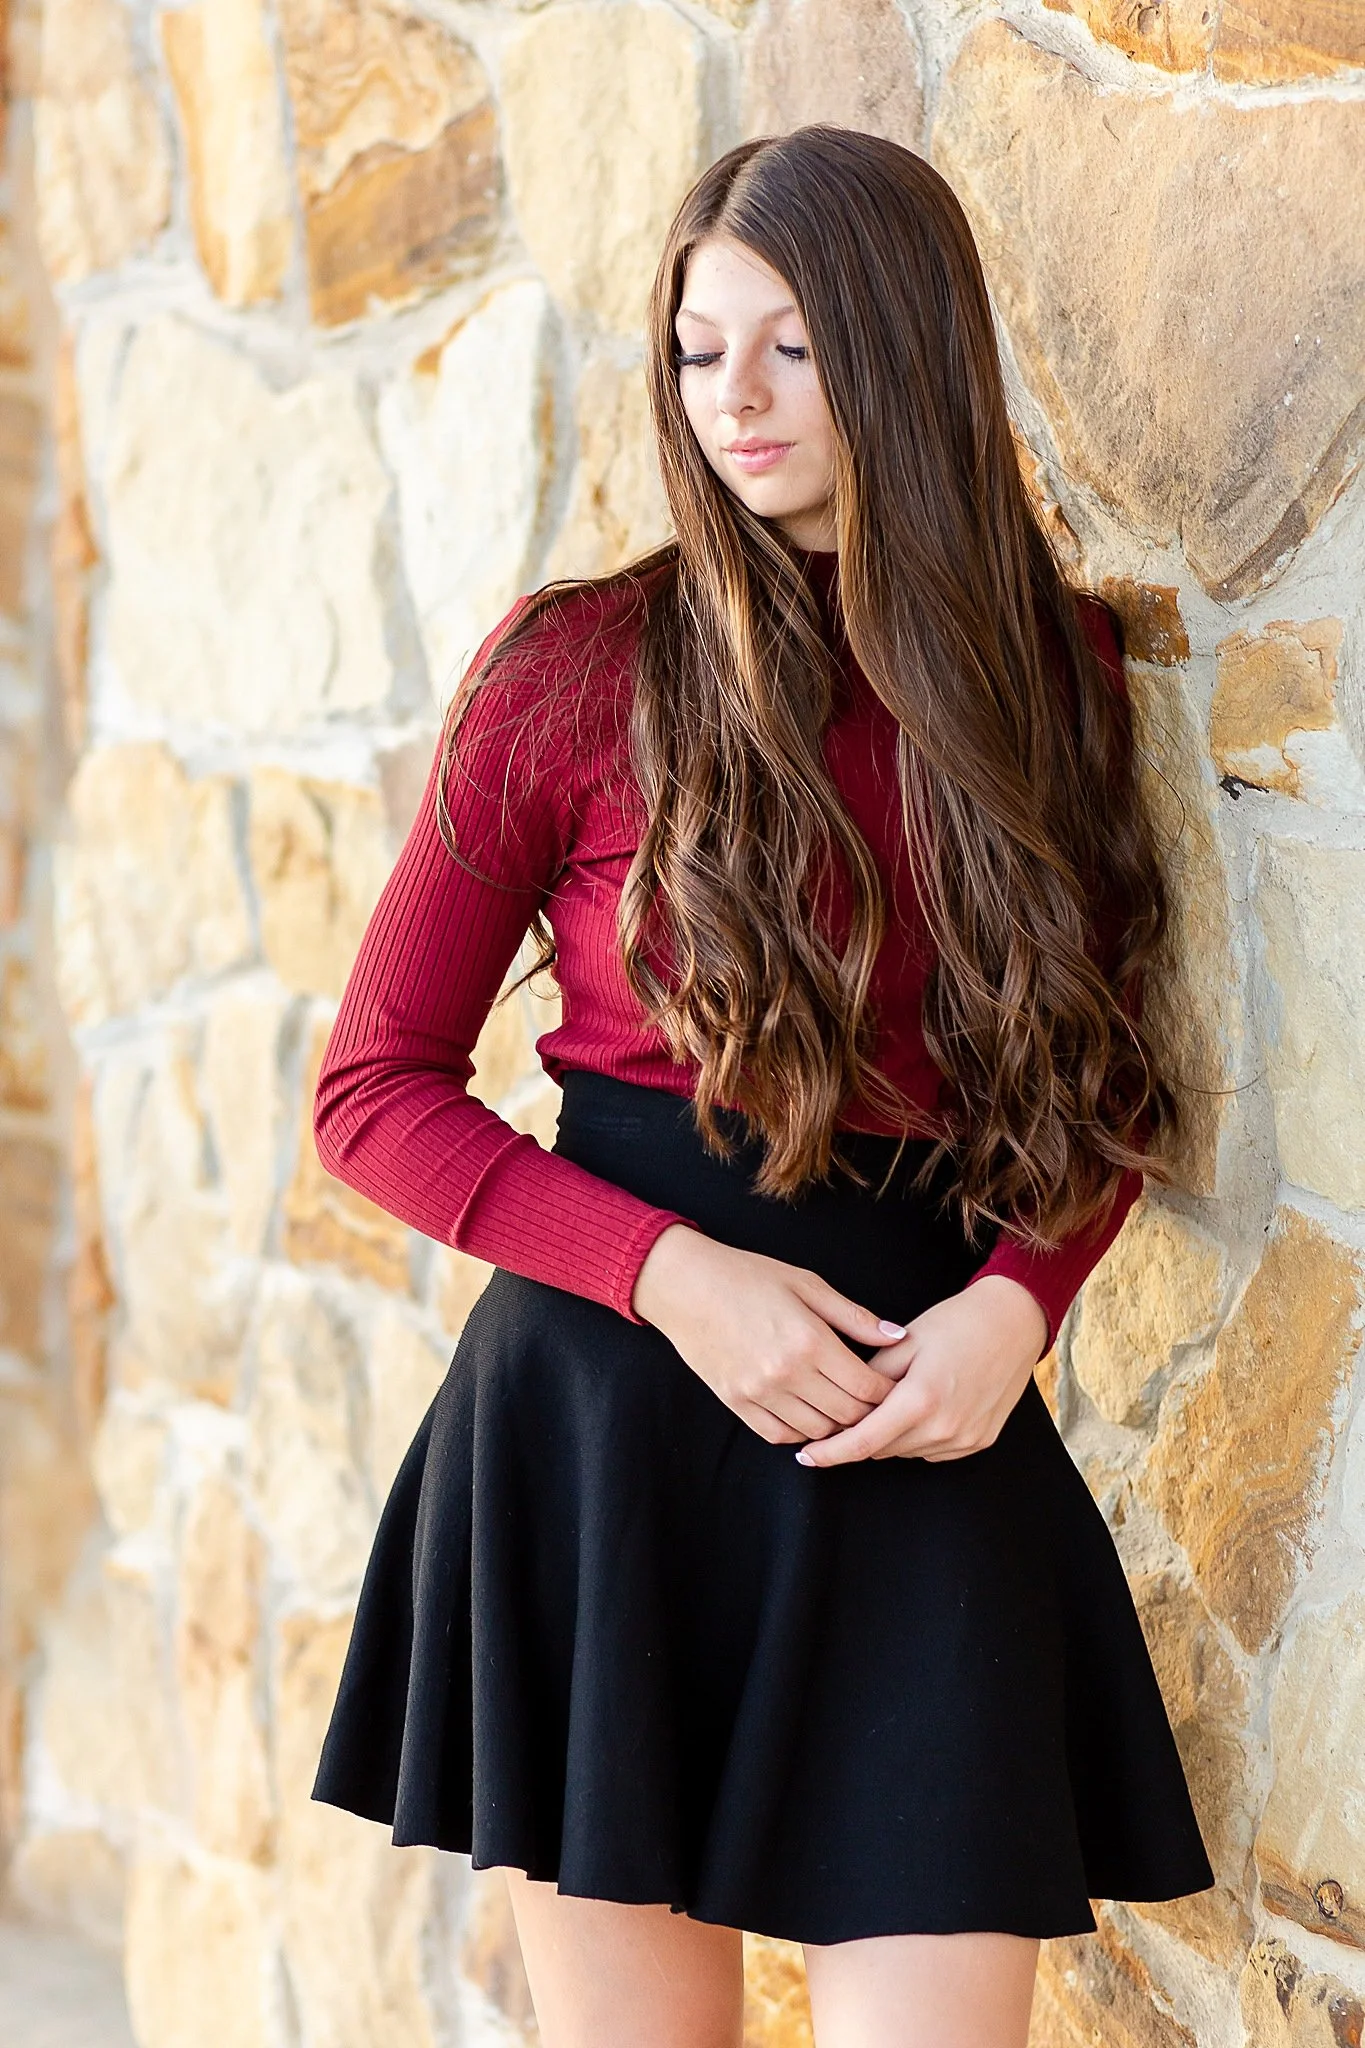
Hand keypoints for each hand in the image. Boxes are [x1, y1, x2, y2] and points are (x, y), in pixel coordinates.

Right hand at [631, 1223, 910, 1444]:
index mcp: (809, 1340)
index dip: (888, 1392)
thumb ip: (854, 1316)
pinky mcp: (737, 1403)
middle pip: (846, 1415)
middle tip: (875, 1402)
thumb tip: (898, 1335)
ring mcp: (759, 1392)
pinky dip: (801, 1432)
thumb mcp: (807, 1284)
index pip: (866, 1387)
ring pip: (816, 1431)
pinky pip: (780, 1435)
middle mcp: (786, 1373)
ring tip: (843, 1407)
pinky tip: (808, 1413)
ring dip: (836, 1424)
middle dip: (869, 1412)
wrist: (686, 1286)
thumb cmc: (749, 1277)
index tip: (894, 1386)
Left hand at [792, 1275, 1048, 1466]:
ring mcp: (965, 1439)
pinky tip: (920, 1409)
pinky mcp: (980, 1441)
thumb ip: (870, 1376)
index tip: (806, 1455)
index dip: (830, 1452)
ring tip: (892, 1401)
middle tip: (846, 1413)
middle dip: (860, 1435)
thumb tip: (844, 1400)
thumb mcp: (905, 1341)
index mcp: (920, 1400)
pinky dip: (917, 1437)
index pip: (863, 1441)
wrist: (1013, 1322)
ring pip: (906, 1452)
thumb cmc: (957, 1323)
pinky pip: (932, 1450)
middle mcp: (944, 1427)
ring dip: (889, 1436)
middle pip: (882, 1449)